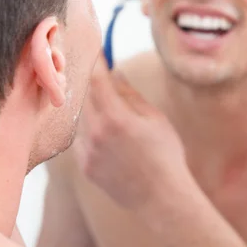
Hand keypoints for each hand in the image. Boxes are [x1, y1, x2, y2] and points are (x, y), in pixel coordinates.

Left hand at [74, 55, 193, 212]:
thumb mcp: (155, 118)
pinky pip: (82, 139)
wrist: (161, 198)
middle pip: (83, 96)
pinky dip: (91, 130)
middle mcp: (95, 134)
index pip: (96, 79)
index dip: (94, 61)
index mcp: (115, 118)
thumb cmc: (166, 154)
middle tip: (97, 72)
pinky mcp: (85, 166)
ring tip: (111, 110)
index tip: (93, 48)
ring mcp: (87, 152)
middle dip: (89, 83)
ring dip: (90, 108)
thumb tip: (114, 73)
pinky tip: (111, 137)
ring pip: (80, 118)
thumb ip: (130, 94)